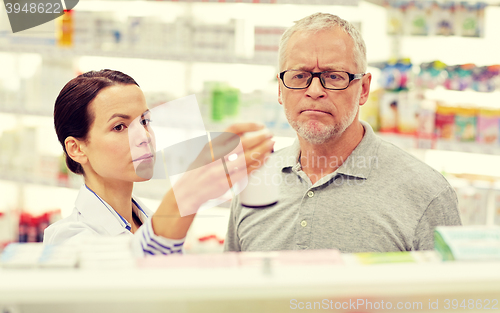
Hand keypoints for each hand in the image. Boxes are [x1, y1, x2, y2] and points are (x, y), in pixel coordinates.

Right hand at [151, 123, 273, 238]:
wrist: (186, 193)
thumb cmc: (200, 171)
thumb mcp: (206, 153)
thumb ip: (222, 145)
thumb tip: (246, 135)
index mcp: (210, 145)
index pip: (231, 129)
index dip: (248, 125)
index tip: (260, 125)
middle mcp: (213, 156)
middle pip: (242, 142)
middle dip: (259, 137)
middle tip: (270, 135)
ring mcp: (218, 171)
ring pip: (246, 158)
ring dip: (262, 150)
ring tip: (271, 145)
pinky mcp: (224, 183)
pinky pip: (245, 172)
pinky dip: (257, 165)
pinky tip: (265, 159)